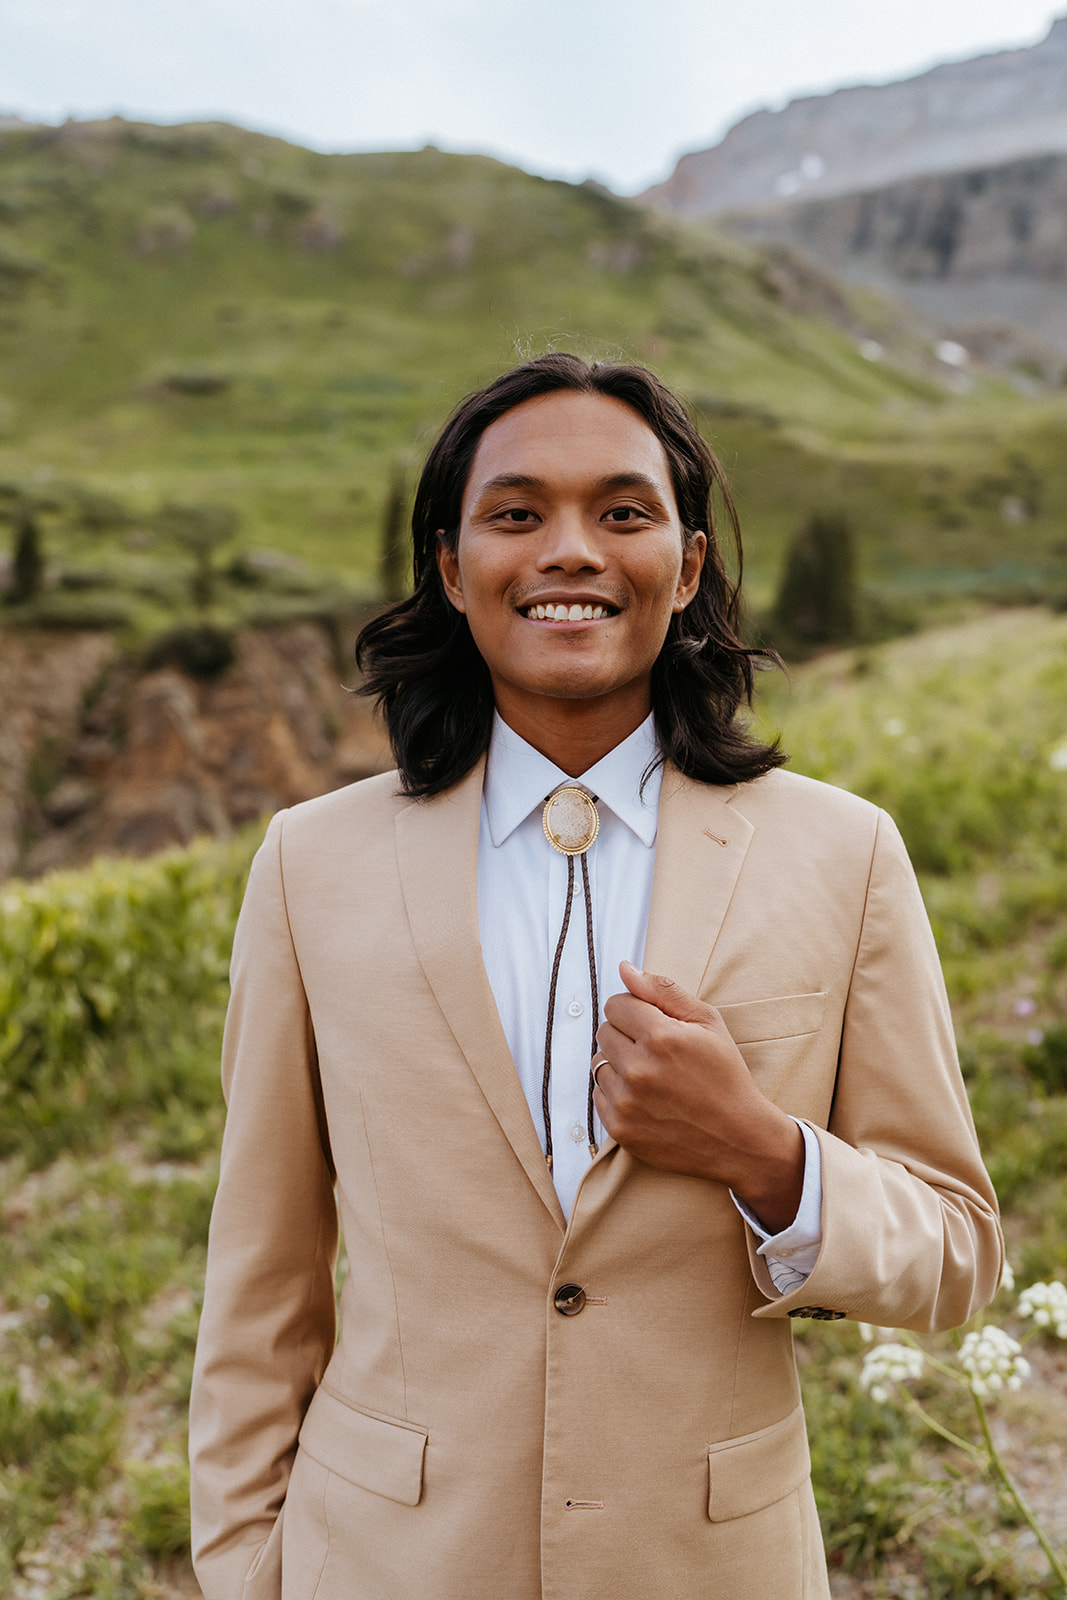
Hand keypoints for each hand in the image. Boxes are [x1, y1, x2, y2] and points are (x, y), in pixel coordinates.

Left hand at [593, 962, 804, 1232]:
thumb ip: (662, 990)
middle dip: (627, 1035)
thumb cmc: (725, 1075)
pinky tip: (647, 1098)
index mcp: (660, 1037)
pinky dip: (617, 1093)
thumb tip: (624, 968)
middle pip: (604, 1031)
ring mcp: (626, 1102)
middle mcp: (638, 1070)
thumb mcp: (707, 1023)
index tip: (654, 1024)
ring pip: (598, 1063)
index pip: (616, 1004)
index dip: (635, 1010)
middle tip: (658, 1052)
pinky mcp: (619, 1128)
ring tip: (654, 1077)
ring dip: (620, 1065)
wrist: (738, 1138)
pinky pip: (599, 1094)